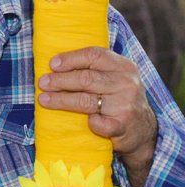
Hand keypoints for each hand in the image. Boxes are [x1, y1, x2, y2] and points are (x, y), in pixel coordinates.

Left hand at [38, 46, 157, 186]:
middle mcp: (126, 83)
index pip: (94, 55)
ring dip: (60, 100)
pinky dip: (88, 123)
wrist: (143, 131)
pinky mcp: (122, 125)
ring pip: (85, 101)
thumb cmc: (119, 100)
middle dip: (60, 80)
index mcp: (124, 67)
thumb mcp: (114, 78)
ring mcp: (125, 105)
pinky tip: (82, 122)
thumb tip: (55, 65)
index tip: (52, 64)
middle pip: (86, 78)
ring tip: (44, 100)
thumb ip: (94, 70)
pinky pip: (97, 123)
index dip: (71, 59)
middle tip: (42, 83)